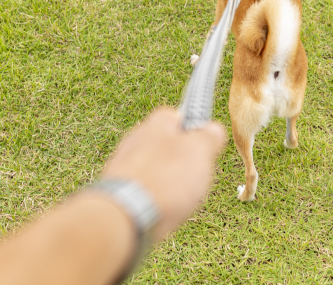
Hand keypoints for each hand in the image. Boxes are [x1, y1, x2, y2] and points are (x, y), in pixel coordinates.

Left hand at [102, 108, 225, 240]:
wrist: (125, 216)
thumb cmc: (165, 179)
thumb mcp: (200, 151)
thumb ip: (209, 136)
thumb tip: (213, 130)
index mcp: (157, 123)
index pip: (181, 117)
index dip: (197, 133)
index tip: (206, 150)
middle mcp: (137, 138)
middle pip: (170, 148)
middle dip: (184, 164)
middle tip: (196, 180)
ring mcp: (124, 163)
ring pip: (159, 171)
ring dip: (170, 185)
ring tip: (177, 200)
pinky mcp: (119, 188)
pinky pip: (145, 191)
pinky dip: (155, 199)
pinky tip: (160, 211)